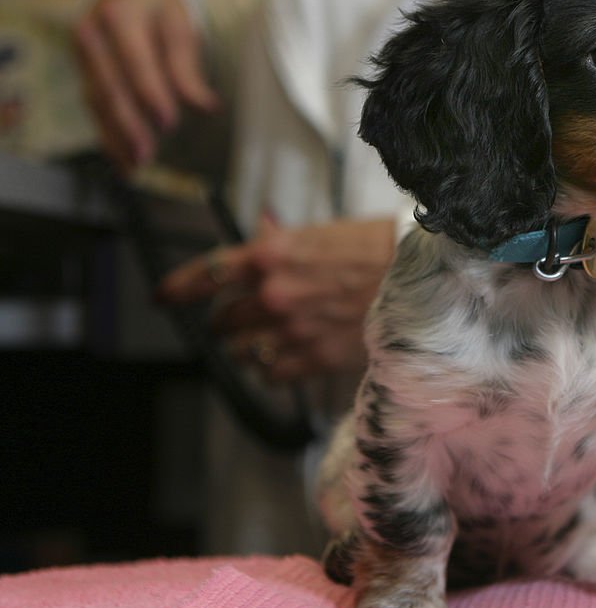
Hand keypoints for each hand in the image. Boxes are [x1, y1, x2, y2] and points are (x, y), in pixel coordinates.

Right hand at [74, 0, 218, 170]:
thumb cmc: (161, 9)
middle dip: (128, 125)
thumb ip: (187, 68)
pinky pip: (95, 109)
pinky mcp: (84, 75)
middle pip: (110, 88)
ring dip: (116, 138)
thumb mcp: (181, 28)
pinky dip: (109, 136)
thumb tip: (207, 107)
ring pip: (98, 103)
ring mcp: (83, 57)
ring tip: (136, 166)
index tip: (168, 123)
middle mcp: (92, 36)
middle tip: (146, 155)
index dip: (151, 95)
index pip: (136, 62)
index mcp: (118, 16)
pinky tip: (123, 161)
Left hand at [157, 217, 395, 380]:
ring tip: (261, 342)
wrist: (421, 278)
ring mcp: (292, 329)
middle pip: (221, 321)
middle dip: (224, 322)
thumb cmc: (375, 249)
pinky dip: (270, 369)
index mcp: (270, 255)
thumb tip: (260, 233)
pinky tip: (283, 359)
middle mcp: (273, 294)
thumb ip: (281, 242)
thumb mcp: (322, 234)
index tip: (162, 297)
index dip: (177, 288)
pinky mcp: (314, 358)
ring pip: (241, 352)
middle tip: (236, 321)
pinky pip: (270, 375)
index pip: (205, 274)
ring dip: (245, 348)